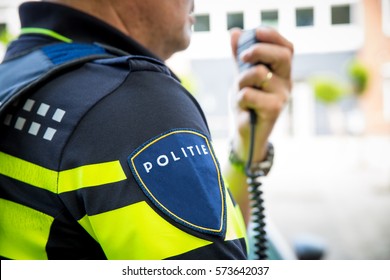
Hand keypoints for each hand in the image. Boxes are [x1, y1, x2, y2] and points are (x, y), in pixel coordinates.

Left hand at [230, 27, 293, 162]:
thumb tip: (235, 32)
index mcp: (282, 72)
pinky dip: (239, 98)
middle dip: (258, 50)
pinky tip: (244, 108)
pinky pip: (248, 93)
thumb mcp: (242, 77)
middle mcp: (287, 82)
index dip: (273, 36)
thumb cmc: (247, 104)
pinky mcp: (274, 109)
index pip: (287, 48)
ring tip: (241, 92)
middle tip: (242, 57)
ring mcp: (282, 96)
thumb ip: (240, 58)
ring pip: (258, 74)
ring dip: (241, 80)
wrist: (247, 134)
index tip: (256, 32)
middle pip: (281, 56)